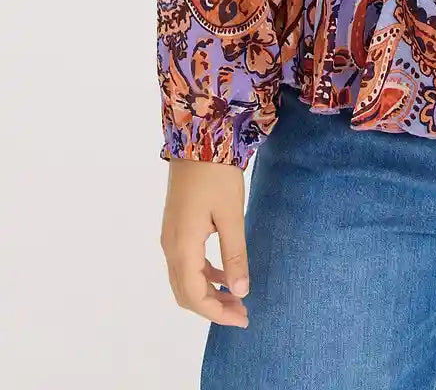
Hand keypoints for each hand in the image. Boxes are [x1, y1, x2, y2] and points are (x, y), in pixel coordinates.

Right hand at [160, 158, 249, 326]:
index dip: (217, 312)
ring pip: (184, 280)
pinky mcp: (175, 227)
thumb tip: (240, 292)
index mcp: (182, 247)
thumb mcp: (231, 215)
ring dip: (208, 292)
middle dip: (212, 307)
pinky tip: (224, 273)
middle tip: (241, 312)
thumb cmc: (216, 175)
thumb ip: (234, 255)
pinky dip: (204, 275)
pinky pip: (186, 263)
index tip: (242, 318)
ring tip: (236, 297)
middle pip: (185, 293)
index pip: (194, 296)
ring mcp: (170, 236)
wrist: (197, 139)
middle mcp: (170, 246)